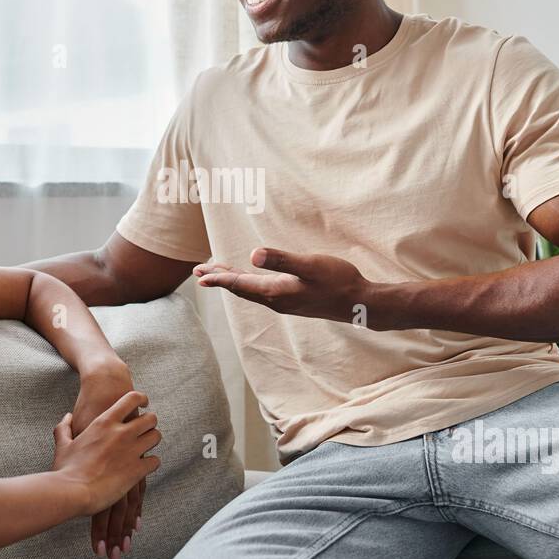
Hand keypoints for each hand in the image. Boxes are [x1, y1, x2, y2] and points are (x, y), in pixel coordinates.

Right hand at [51, 392, 159, 533]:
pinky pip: (155, 461)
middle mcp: (122, 433)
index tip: (143, 403)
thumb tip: (67, 417)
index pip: (132, 399)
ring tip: (146, 447)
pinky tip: (144, 466)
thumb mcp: (63, 444)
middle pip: (150, 418)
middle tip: (146, 429)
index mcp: (104, 423)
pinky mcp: (137, 470)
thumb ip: (65, 428)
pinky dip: (151, 463)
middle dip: (150, 423)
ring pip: (156, 437)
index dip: (141, 398)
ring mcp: (131, 450)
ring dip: (152, 441)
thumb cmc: (65, 469)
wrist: (72, 492)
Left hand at [194, 248, 371, 323]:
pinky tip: (252, 280)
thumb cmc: (337, 281)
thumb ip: (281, 260)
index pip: (239, 284)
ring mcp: (285, 302)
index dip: (218, 278)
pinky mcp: (294, 300)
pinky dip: (249, 284)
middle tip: (199, 272)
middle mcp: (276, 300)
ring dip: (234, 282)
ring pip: (251, 291)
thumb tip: (252, 255)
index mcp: (275, 292)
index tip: (199, 275)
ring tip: (218, 275)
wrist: (359, 303)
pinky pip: (263, 292)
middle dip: (220, 279)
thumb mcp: (309, 265)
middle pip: (241, 289)